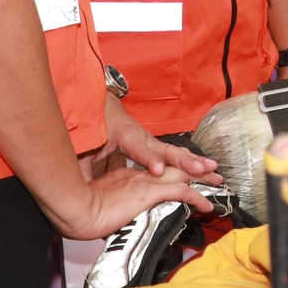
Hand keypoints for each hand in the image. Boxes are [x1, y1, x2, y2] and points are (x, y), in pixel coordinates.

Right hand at [44, 162, 215, 240]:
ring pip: (183, 175)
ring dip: (203, 179)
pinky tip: (207, 205)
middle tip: (214, 172)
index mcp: (130, 175)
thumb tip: (121, 215)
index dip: (176, 171)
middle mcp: (141, 175)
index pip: (159, 171)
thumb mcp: (103, 203)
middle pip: (175, 168)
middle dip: (197, 169)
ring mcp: (147, 182)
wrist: (76, 210)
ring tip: (219, 183)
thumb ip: (116, 204)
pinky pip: (181, 192)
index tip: (186, 175)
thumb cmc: (82, 210)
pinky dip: (197, 198)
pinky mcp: (149, 192)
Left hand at [85, 95, 222, 185]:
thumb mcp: (79, 144)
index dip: (149, 160)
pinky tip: (201, 167)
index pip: (137, 149)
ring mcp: (147, 138)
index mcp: (122, 135)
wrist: (96, 102)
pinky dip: (186, 159)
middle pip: (164, 149)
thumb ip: (80, 164)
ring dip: (192, 160)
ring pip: (172, 150)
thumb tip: (75, 184)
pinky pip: (171, 152)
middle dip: (183, 160)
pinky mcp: (150, 143)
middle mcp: (140, 136)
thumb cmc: (89, 123)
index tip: (158, 170)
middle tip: (200, 169)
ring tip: (212, 167)